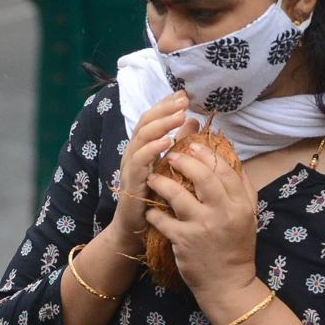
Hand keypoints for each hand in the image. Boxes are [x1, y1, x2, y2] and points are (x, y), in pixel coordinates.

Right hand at [109, 91, 198, 254]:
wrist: (136, 230)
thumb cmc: (155, 199)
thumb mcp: (170, 167)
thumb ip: (179, 144)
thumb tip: (194, 120)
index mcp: (144, 148)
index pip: (153, 119)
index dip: (166, 105)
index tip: (184, 94)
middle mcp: (134, 153)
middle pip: (145, 123)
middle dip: (164, 109)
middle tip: (183, 100)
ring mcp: (130, 166)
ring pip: (141, 137)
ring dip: (160, 125)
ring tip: (178, 115)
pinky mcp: (130, 181)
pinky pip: (139, 161)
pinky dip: (151, 149)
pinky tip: (166, 142)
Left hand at [145, 140, 259, 305]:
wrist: (227, 284)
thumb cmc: (236, 249)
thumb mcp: (248, 219)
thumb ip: (245, 191)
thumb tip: (238, 164)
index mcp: (240, 205)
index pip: (224, 169)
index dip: (207, 154)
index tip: (193, 145)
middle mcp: (223, 213)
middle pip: (202, 176)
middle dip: (183, 160)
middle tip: (170, 155)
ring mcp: (202, 227)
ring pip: (177, 194)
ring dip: (161, 182)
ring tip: (152, 178)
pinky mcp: (183, 241)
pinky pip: (162, 220)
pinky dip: (153, 213)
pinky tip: (150, 210)